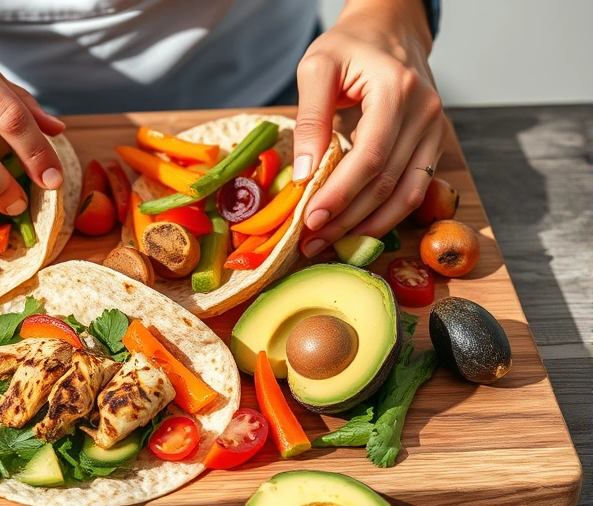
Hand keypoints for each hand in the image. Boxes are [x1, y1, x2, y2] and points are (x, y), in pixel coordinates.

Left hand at [292, 0, 444, 255]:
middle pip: (388, 181)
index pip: (371, 156)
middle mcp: (425, 112)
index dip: (341, 194)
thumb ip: (310, 119)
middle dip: (348, 218)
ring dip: (368, 225)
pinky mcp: (434, 143)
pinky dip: (388, 214)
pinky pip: (415, 188)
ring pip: (406, 193)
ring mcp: (436, 129)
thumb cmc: (350, 45)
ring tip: (331, 242)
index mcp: (398, 90)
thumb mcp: (317, 68)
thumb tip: (305, 173)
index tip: (310, 219)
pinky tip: (359, 228)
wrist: (389, 29)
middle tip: (311, 241)